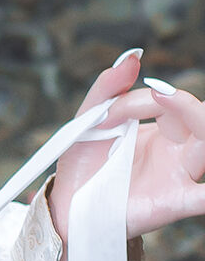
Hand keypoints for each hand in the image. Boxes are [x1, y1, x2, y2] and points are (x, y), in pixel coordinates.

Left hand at [49, 48, 204, 243]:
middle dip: (183, 103)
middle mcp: (178, 151)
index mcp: (165, 129)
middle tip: (155, 95)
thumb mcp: (89, 121)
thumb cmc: (84, 162)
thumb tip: (134, 56)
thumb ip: (107, 88)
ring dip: (203, 127)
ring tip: (181, 112)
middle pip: (202, 120)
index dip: (141, 100)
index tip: (108, 111)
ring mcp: (177, 177)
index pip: (170, 102)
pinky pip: (197, 200)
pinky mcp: (169, 204)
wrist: (68, 205)